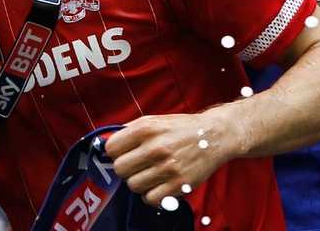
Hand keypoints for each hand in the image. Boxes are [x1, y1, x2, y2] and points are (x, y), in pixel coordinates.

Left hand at [104, 110, 236, 205]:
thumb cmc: (180, 128)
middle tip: (135, 165)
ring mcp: (168, 168)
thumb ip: (129, 131)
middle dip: (125, 169)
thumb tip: (106, 144)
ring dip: (138, 182)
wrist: (214, 136)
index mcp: (146, 129)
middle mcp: (155, 148)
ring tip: (148, 174)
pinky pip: (150, 199)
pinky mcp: (179, 184)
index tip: (122, 153)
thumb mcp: (153, 120)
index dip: (114, 152)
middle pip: (120, 169)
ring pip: (133, 185)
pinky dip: (150, 195)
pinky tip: (157, 185)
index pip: (111, 148)